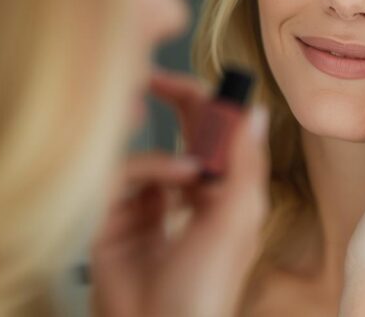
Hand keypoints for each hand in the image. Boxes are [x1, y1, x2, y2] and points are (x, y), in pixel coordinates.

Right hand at [91, 69, 269, 316]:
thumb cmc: (209, 285)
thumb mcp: (238, 217)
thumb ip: (245, 162)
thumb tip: (256, 111)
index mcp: (215, 196)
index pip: (211, 137)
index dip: (208, 106)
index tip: (204, 81)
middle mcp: (178, 197)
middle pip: (177, 134)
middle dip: (176, 103)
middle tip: (160, 79)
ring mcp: (141, 207)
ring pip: (145, 155)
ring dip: (170, 157)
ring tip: (191, 175)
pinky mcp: (108, 219)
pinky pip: (120, 175)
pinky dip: (147, 170)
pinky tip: (171, 187)